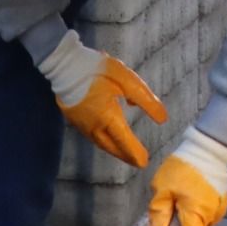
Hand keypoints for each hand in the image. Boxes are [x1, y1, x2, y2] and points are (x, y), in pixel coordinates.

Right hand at [39, 31, 167, 166]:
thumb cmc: (97, 70)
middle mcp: (93, 125)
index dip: (135, 152)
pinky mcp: (73, 118)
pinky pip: (90, 135)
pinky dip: (102, 141)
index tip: (144, 162)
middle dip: (125, 155)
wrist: (63, 64)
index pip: (125, 141)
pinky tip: (107, 138)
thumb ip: (146, 101)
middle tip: (136, 162)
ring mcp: (80, 123)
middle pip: (111, 146)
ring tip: (124, 153)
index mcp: (108, 117)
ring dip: (113, 150)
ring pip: (99, 142)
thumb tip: (163, 119)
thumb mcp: (128, 81)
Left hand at [148, 129, 226, 225]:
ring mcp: (219, 210)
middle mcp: (211, 216)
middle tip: (169, 210)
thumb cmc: (181, 169)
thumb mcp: (162, 190)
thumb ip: (158, 217)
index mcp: (195, 214)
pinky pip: (208, 215)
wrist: (207, 149)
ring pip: (200, 225)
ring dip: (189, 219)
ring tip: (181, 199)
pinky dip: (198, 211)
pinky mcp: (223, 203)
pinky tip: (192, 196)